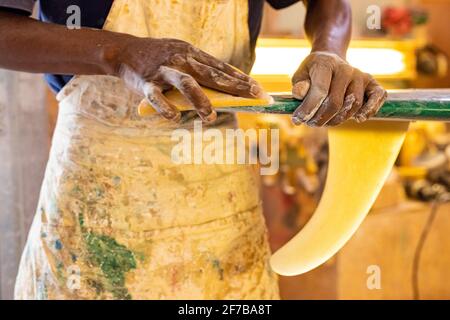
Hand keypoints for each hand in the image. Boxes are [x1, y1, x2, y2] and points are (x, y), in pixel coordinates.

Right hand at [110, 37, 264, 122]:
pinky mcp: (146, 83)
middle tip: (253, 98)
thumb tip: (226, 87)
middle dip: (235, 87)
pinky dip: (168, 109)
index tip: (259, 90)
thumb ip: (200, 70)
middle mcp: (181, 60)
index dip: (241, 79)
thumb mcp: (182, 56)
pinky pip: (158, 99)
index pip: (222, 68)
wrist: (124, 51)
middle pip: (212, 75)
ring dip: (201, 101)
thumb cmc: (159, 58)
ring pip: (187, 84)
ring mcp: (164, 71)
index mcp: (192, 53)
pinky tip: (176, 118)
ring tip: (211, 117)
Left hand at [291, 51, 386, 126]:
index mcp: (326, 64)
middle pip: (336, 103)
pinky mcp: (372, 83)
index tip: (297, 120)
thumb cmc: (312, 72)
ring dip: (338, 120)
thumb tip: (299, 94)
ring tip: (324, 121)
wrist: (330, 59)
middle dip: (321, 118)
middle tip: (311, 123)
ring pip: (353, 105)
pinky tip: (358, 119)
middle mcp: (346, 69)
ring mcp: (360, 75)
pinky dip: (370, 110)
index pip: (320, 91)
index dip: (308, 109)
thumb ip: (299, 85)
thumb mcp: (300, 75)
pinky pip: (377, 97)